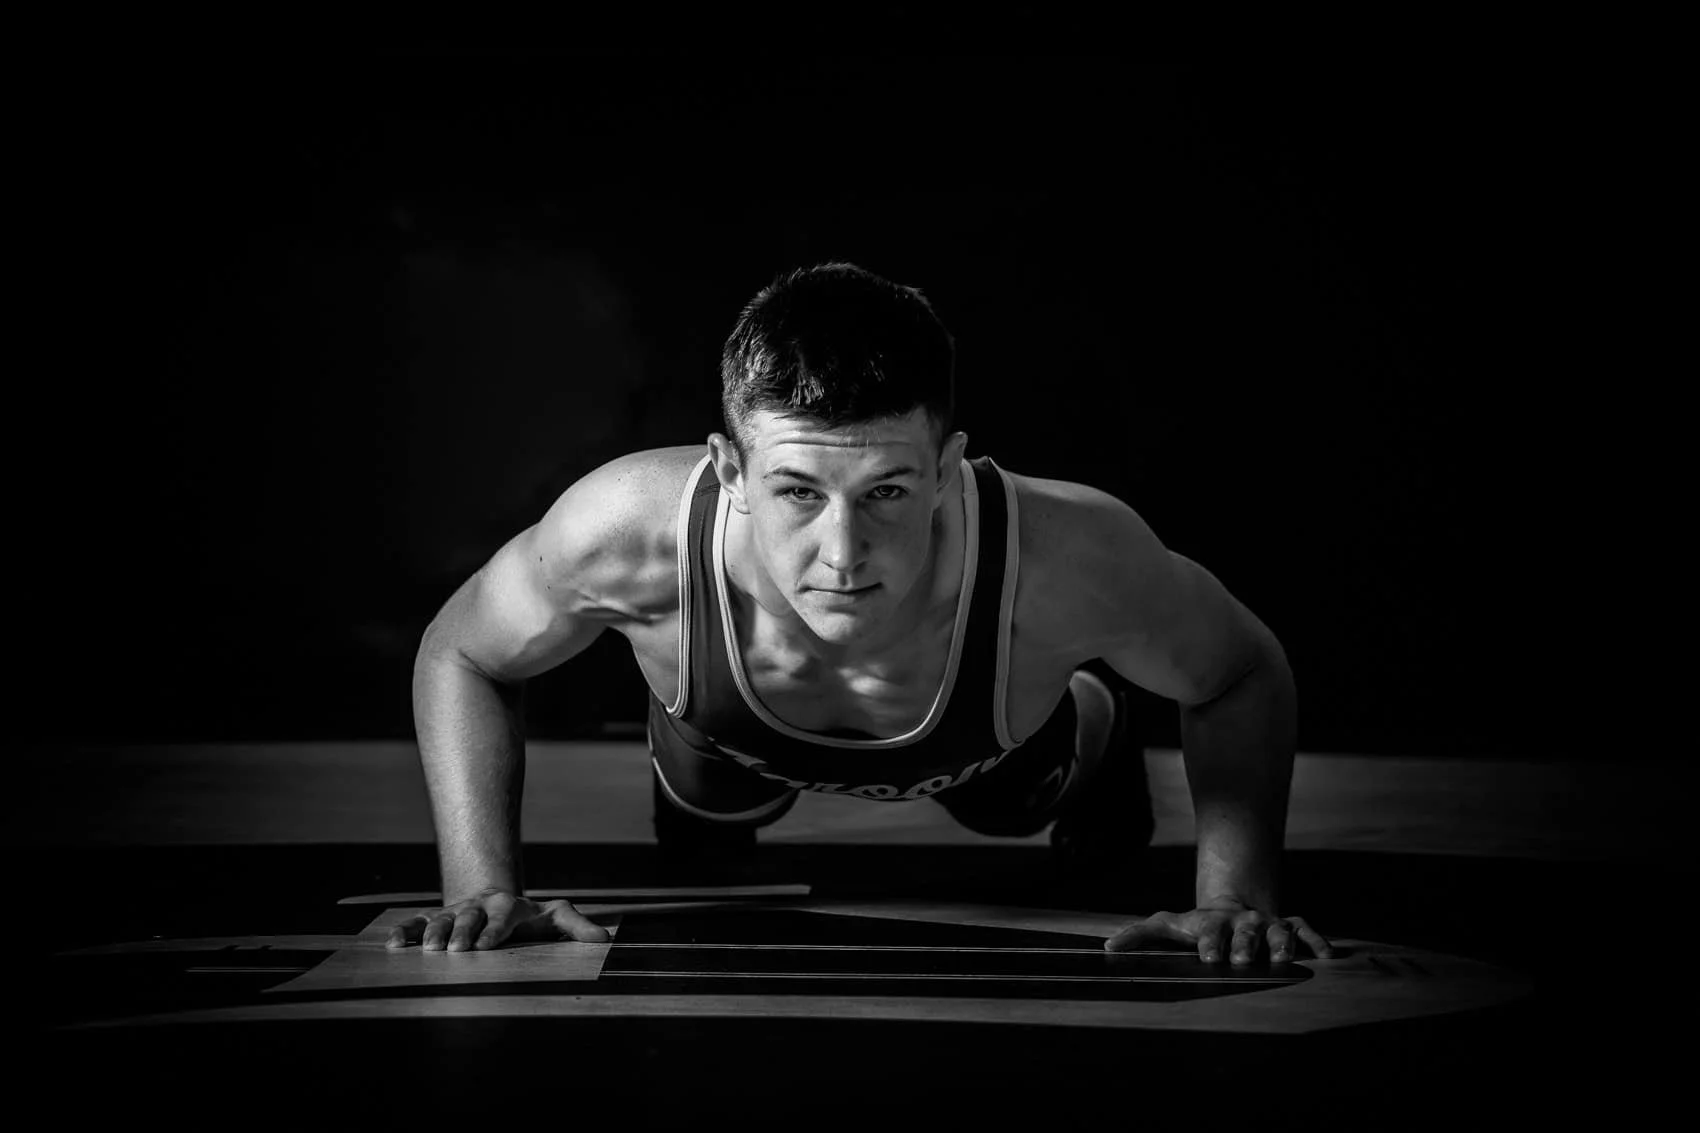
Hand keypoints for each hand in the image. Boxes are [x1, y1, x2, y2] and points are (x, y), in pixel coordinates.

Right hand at [385, 888, 612, 951]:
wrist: (497, 900)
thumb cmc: (530, 917)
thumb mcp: (556, 918)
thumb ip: (577, 927)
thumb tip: (604, 940)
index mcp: (510, 906)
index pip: (504, 916)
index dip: (495, 930)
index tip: (487, 946)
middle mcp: (480, 906)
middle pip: (470, 917)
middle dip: (462, 932)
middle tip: (455, 950)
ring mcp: (456, 911)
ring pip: (442, 919)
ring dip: (433, 933)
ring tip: (427, 949)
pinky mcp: (436, 919)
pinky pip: (417, 923)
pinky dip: (405, 932)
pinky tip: (393, 945)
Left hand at [1104, 901, 1333, 964]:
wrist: (1230, 906)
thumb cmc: (1195, 924)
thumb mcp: (1167, 924)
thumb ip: (1138, 934)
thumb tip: (1106, 946)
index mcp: (1212, 923)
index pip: (1210, 931)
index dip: (1210, 943)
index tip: (1209, 958)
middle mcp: (1242, 921)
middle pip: (1246, 931)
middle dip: (1245, 946)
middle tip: (1244, 962)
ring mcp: (1267, 923)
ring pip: (1278, 930)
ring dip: (1283, 944)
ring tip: (1285, 960)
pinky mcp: (1289, 926)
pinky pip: (1306, 929)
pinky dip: (1318, 940)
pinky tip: (1330, 956)